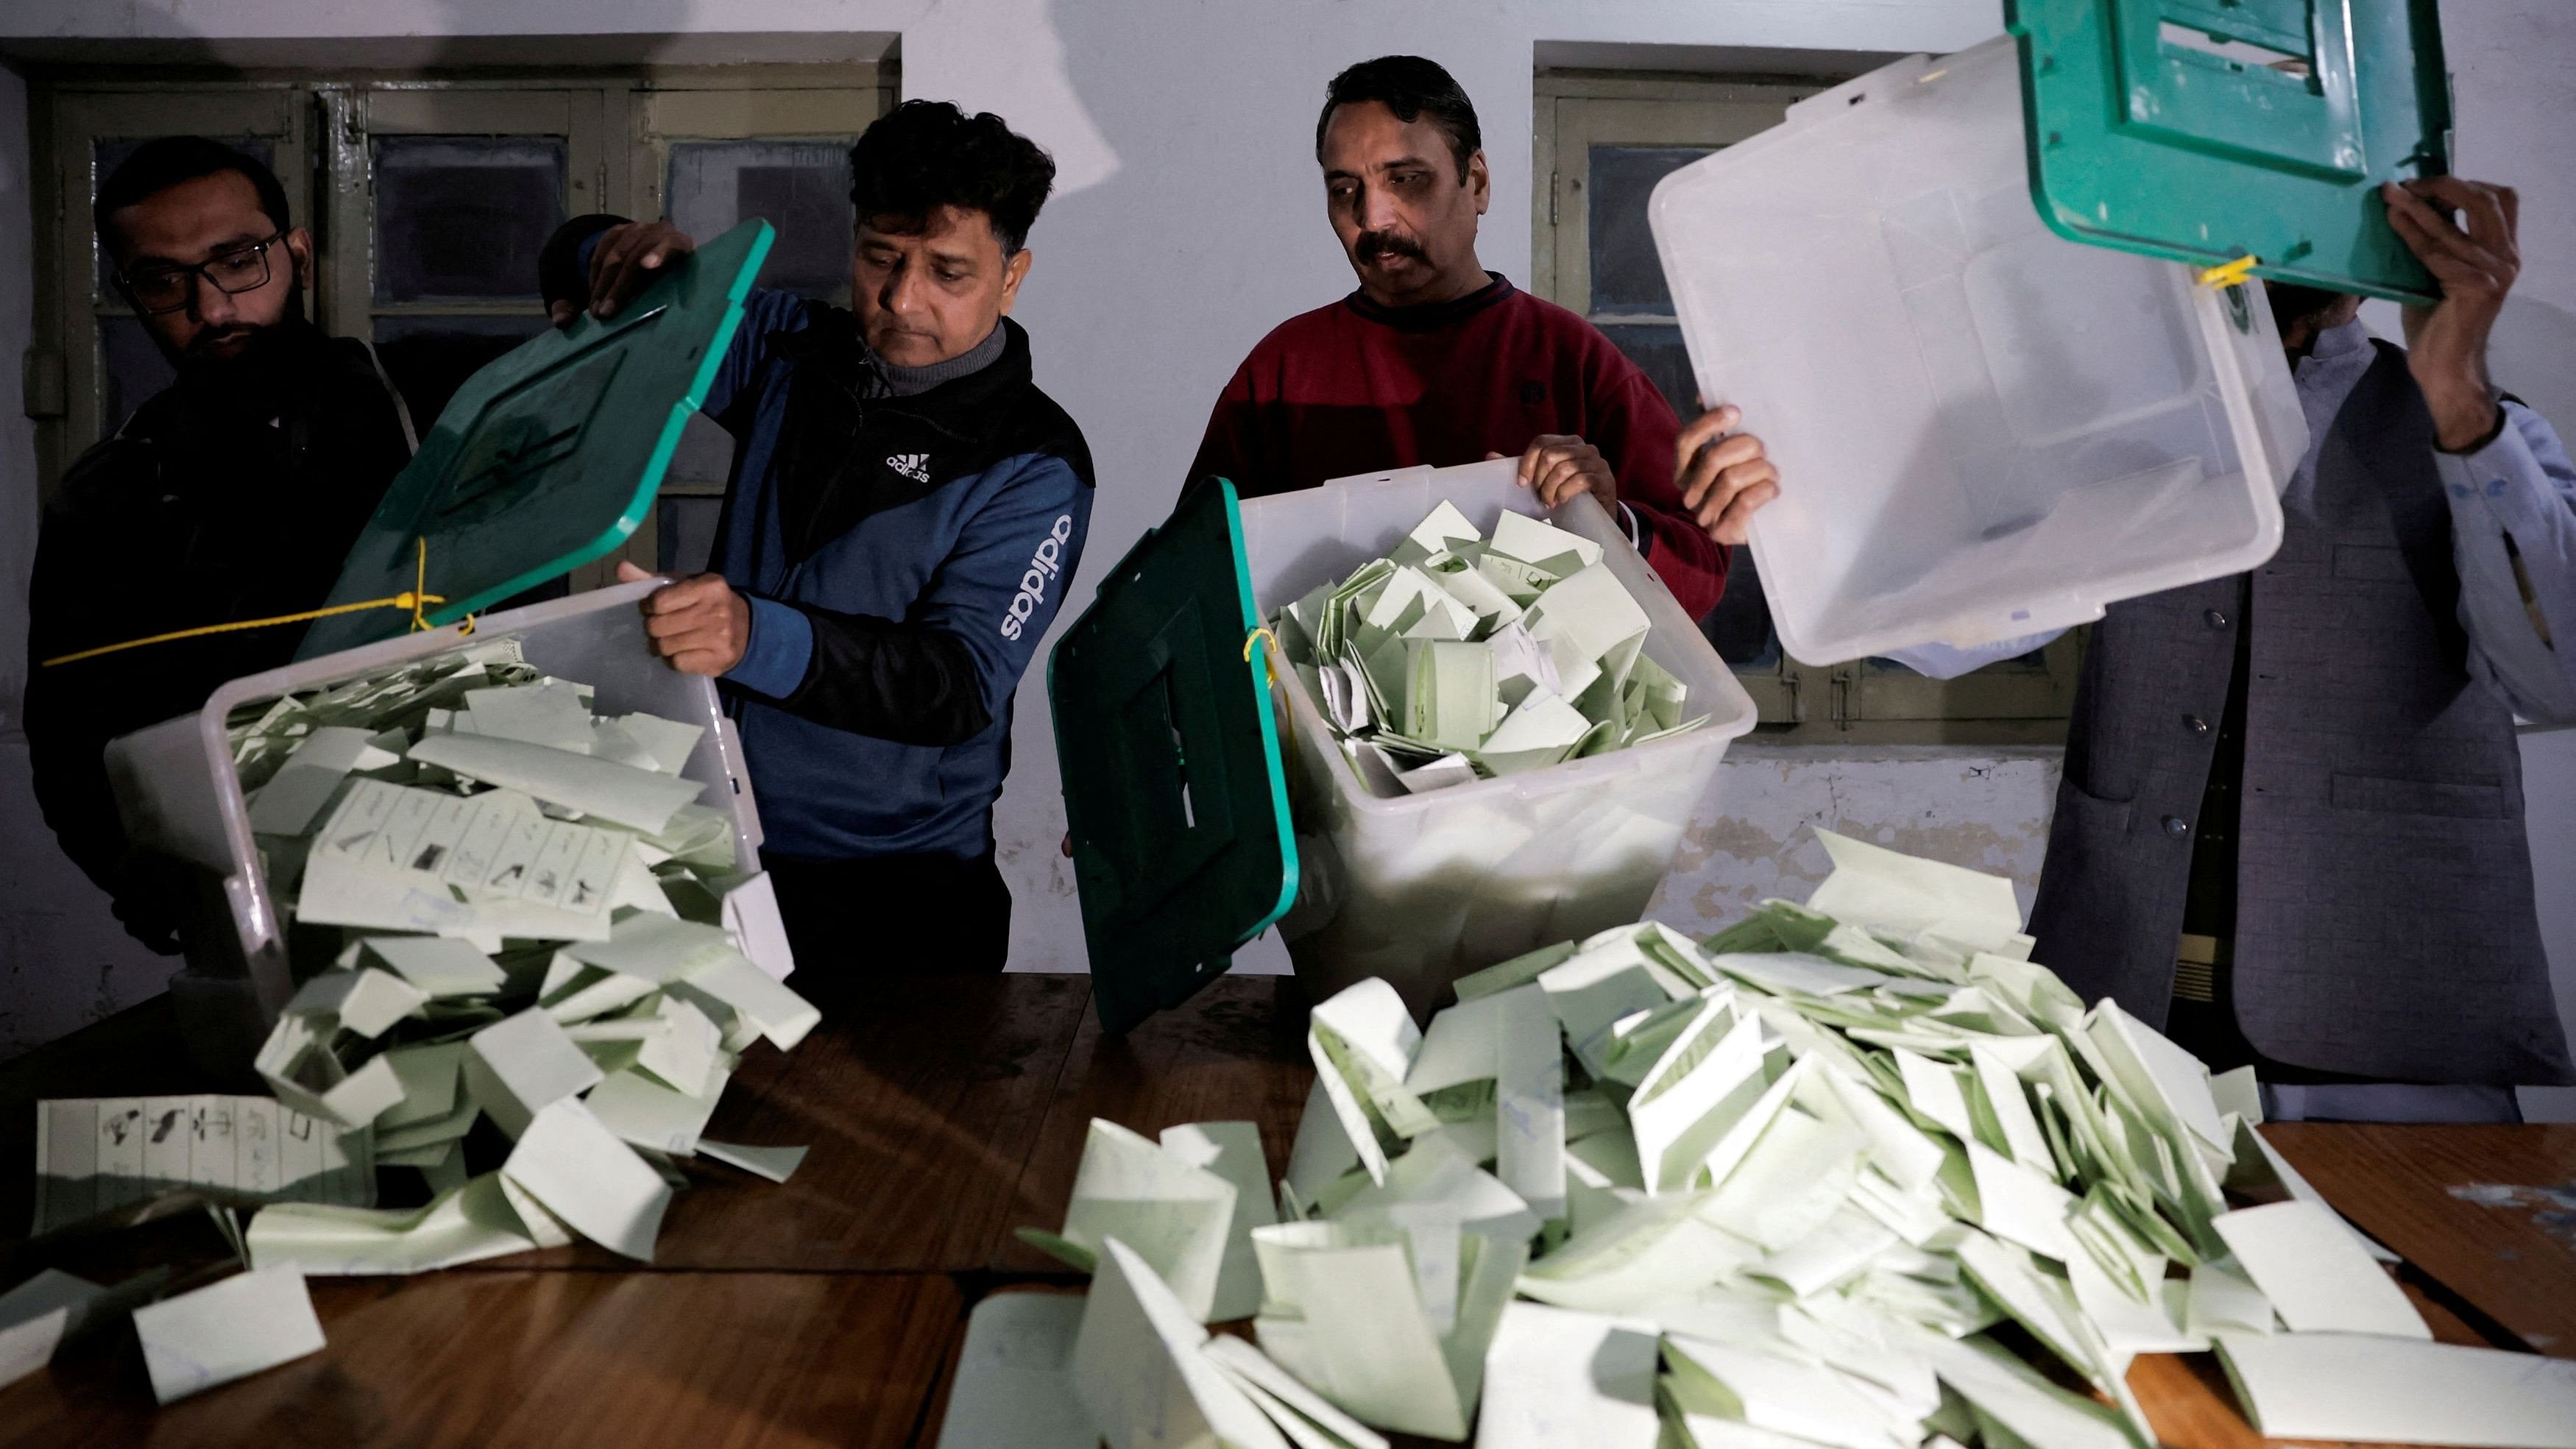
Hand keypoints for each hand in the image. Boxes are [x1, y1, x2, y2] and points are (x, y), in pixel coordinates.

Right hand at [582, 221, 696, 322]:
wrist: (667, 246)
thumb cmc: (676, 272)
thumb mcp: (679, 280)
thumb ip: (665, 289)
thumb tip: (634, 306)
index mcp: (679, 243)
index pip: (668, 245)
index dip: (658, 254)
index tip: (648, 265)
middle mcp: (656, 231)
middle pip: (632, 257)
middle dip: (617, 287)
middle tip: (606, 312)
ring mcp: (635, 229)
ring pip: (614, 256)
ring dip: (602, 285)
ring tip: (595, 309)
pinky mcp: (617, 231)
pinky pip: (600, 253)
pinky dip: (595, 275)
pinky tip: (592, 294)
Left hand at [618, 560, 748, 675]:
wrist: (746, 628)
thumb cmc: (706, 603)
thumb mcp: (684, 585)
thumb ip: (651, 579)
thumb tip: (621, 568)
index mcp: (708, 586)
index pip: (659, 601)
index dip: (648, 607)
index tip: (652, 609)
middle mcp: (716, 611)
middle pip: (658, 627)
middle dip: (653, 628)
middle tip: (659, 627)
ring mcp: (719, 638)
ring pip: (665, 647)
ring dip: (661, 645)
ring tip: (669, 640)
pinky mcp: (719, 661)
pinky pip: (678, 664)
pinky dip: (674, 660)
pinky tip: (681, 652)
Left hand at [1495, 434, 1616, 512]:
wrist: (1596, 513)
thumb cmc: (1567, 493)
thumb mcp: (1543, 479)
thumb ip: (1522, 466)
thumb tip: (1490, 455)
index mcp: (1568, 442)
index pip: (1541, 442)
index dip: (1527, 462)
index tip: (1522, 483)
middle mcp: (1584, 447)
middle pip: (1550, 455)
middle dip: (1540, 480)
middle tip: (1540, 497)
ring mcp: (1597, 462)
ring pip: (1564, 469)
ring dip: (1551, 490)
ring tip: (1550, 502)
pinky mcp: (1604, 478)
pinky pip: (1580, 480)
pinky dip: (1566, 493)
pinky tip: (1562, 501)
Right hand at [1675, 405, 1778, 545]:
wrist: (1761, 527)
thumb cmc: (1747, 484)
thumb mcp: (1734, 455)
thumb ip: (1719, 429)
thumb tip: (1704, 396)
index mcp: (1685, 468)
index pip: (1686, 440)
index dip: (1709, 423)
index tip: (1736, 412)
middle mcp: (1689, 491)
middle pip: (1714, 458)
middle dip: (1746, 448)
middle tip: (1764, 449)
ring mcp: (1704, 514)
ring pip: (1731, 480)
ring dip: (1760, 470)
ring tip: (1773, 473)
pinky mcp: (1722, 532)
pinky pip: (1744, 503)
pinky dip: (1763, 491)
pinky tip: (1773, 489)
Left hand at [2381, 177, 2518, 450]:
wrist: (2445, 367)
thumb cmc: (2438, 323)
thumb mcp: (2441, 273)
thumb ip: (2439, 243)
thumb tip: (2412, 207)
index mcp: (2505, 252)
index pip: (2500, 200)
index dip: (2465, 183)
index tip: (2426, 180)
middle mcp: (2507, 258)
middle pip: (2486, 200)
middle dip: (2445, 185)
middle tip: (2408, 182)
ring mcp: (2495, 273)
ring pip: (2452, 226)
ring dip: (2416, 206)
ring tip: (2390, 194)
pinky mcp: (2475, 288)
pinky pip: (2436, 252)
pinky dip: (2411, 233)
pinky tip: (2393, 221)